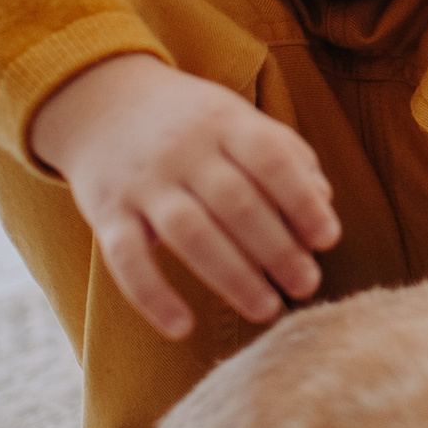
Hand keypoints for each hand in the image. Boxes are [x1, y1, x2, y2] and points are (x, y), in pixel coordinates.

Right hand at [31, 55, 339, 343]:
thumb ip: (284, 155)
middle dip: (277, 249)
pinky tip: (183, 328)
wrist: (99, 99)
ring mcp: (141, 181)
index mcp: (222, 122)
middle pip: (235, 202)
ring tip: (267, 309)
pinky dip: (153, 296)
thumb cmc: (188, 122)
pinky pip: (125, 258)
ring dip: (232, 276)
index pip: (269, 158)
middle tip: (306, 285)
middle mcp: (182, 149)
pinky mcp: (105, 212)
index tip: (328, 239)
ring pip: (189, 232)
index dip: (301, 200)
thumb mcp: (236, 119)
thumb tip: (324, 203)